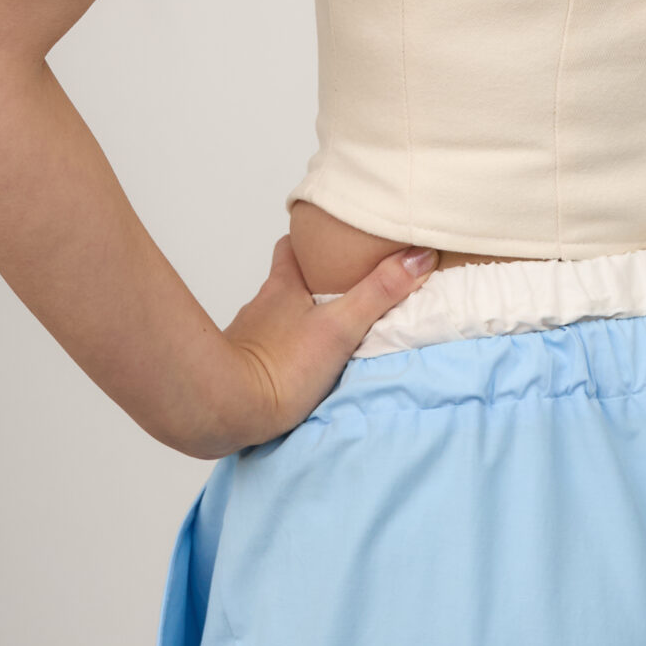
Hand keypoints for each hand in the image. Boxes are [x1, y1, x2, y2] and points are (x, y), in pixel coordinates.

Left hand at [212, 232, 438, 449]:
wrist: (224, 409)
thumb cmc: (281, 365)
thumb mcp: (340, 327)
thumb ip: (379, 292)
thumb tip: (420, 255)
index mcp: (282, 286)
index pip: (291, 247)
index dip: (308, 240)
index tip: (330, 237)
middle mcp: (261, 307)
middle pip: (285, 282)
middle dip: (310, 283)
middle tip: (342, 286)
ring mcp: (248, 339)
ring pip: (276, 319)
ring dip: (298, 321)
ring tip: (329, 330)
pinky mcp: (242, 369)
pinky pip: (267, 351)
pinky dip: (285, 353)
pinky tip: (302, 367)